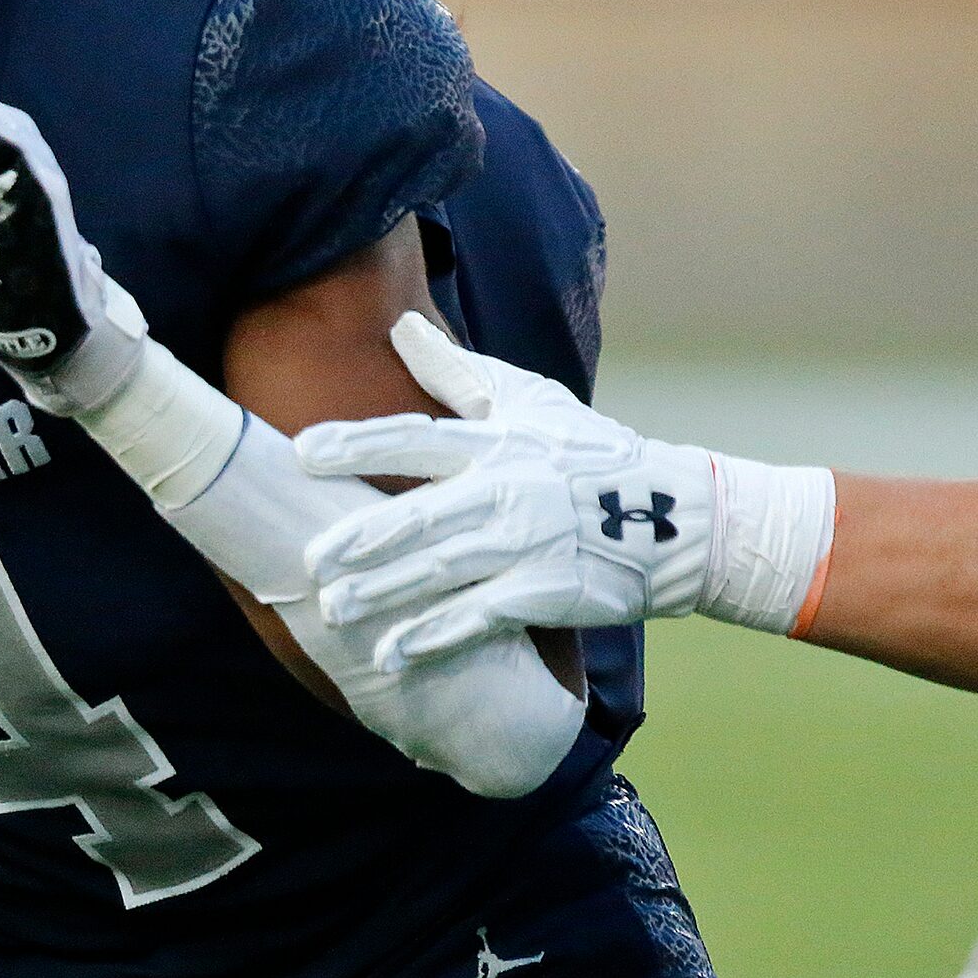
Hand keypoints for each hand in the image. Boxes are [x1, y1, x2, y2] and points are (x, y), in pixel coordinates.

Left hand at [292, 314, 719, 668]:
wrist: (676, 517)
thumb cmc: (588, 452)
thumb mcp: (529, 400)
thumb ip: (456, 371)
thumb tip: (400, 323)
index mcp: (495, 441)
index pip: (415, 436)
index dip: (358, 443)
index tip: (302, 451)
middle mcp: (505, 489)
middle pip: (420, 515)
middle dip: (360, 538)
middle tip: (308, 560)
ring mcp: (526, 543)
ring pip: (442, 569)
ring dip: (384, 593)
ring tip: (332, 611)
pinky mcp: (547, 591)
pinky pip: (480, 616)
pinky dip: (435, 637)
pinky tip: (392, 654)